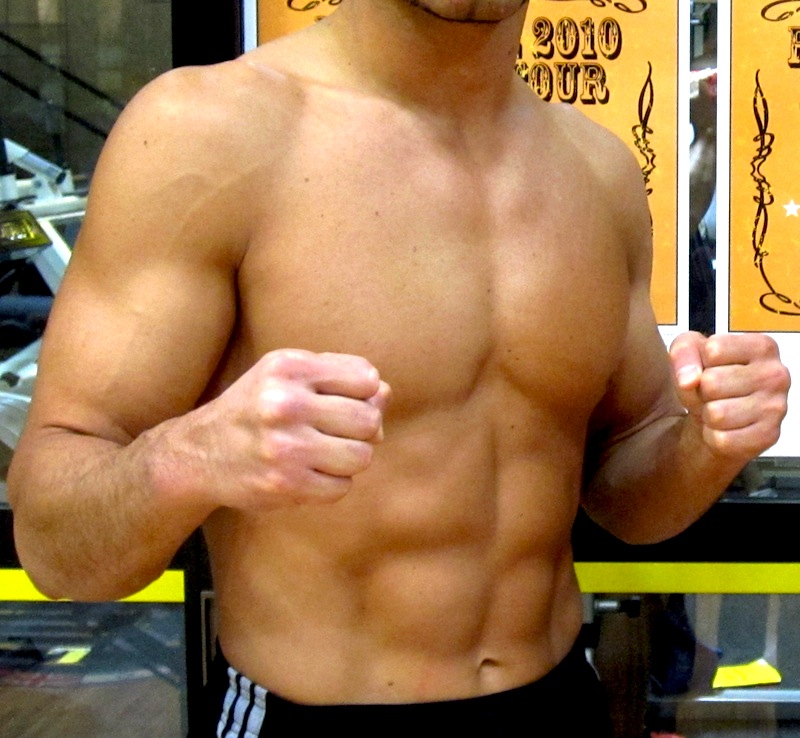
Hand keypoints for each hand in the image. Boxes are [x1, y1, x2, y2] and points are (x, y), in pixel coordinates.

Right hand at [183, 349, 390, 509]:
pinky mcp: (284, 485)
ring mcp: (284, 447)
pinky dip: (333, 483)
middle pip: (368, 420)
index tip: (343, 401)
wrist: (199, 453)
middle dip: (363, 429)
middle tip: (339, 432)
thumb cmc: (256, 408)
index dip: (364, 393)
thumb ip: (339, 377)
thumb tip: (385, 394)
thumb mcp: (288, 375)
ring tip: (326, 453)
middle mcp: (284, 404)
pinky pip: (342, 487)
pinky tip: (310, 473)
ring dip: (350, 458)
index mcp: (288, 367)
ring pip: (361, 456)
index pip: (367, 378)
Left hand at [669, 332, 789, 458]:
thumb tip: (689, 379)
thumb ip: (683, 351)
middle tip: (712, 394)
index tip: (710, 367)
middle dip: (702, 391)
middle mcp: (775, 375)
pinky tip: (725, 428)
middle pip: (712, 383)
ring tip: (718, 409)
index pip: (713, 350)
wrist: (715, 419)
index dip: (700, 362)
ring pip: (716, 413)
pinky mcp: (768, 436)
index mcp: (762, 347)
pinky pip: (722, 439)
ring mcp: (775, 407)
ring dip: (707, 415)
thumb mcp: (690, 353)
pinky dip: (713, 436)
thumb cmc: (708, 381)